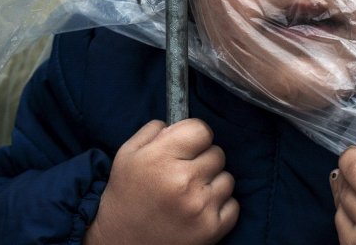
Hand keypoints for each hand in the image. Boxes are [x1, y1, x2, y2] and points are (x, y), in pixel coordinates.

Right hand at [86, 119, 238, 244]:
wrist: (122, 244)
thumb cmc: (125, 196)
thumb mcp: (127, 155)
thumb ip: (154, 131)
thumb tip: (180, 122)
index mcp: (161, 158)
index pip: (202, 130)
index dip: (194, 136)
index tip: (186, 146)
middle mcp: (184, 181)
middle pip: (217, 154)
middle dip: (202, 160)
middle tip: (184, 173)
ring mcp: (200, 207)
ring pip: (227, 179)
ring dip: (212, 183)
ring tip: (190, 193)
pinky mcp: (212, 229)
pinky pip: (233, 204)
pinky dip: (220, 206)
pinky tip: (199, 209)